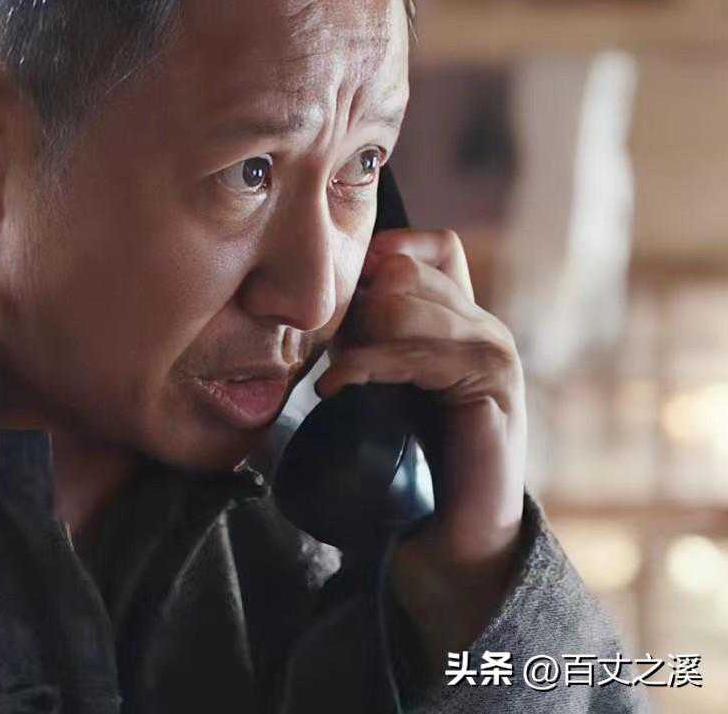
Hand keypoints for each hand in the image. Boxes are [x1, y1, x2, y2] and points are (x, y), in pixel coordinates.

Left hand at [315, 228, 528, 668]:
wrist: (444, 538)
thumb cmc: (399, 464)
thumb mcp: (370, 389)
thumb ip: (356, 345)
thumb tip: (291, 309)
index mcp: (454, 319)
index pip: (423, 246)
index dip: (374, 260)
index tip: (336, 308)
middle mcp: (479, 325)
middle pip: (405, 266)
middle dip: (355, 305)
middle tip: (331, 353)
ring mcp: (492, 351)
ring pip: (407, 299)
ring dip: (358, 336)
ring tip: (335, 376)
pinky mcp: (493, 385)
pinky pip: (422, 348)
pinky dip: (370, 363)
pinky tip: (340, 387)